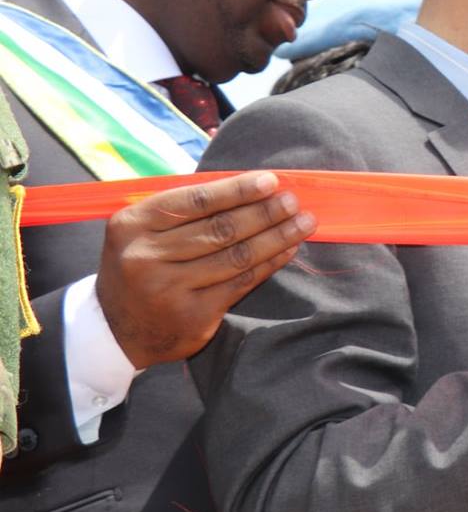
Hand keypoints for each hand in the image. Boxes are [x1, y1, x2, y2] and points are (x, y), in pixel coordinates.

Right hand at [98, 171, 316, 369]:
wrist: (118, 330)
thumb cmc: (142, 266)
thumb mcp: (143, 231)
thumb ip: (183, 208)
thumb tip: (248, 184)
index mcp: (132, 225)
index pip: (195, 200)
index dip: (238, 190)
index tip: (271, 181)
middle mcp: (146, 257)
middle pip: (220, 228)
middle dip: (265, 212)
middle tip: (294, 201)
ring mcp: (169, 289)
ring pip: (236, 256)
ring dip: (277, 236)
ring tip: (304, 222)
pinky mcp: (193, 315)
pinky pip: (242, 282)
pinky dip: (270, 263)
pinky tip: (288, 249)